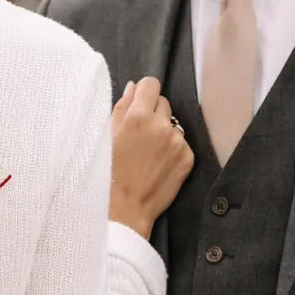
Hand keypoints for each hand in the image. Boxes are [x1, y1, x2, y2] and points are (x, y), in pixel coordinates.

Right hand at [109, 78, 193, 239]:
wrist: (125, 209)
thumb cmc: (108, 174)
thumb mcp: (107, 137)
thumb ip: (121, 108)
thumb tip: (134, 87)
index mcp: (138, 117)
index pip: (151, 84)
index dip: (144, 92)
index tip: (139, 103)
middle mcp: (162, 126)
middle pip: (163, 103)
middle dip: (152, 113)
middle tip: (139, 134)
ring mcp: (178, 143)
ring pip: (173, 124)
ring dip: (163, 132)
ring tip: (148, 153)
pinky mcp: (188, 158)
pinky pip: (181, 143)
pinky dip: (172, 150)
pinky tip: (158, 164)